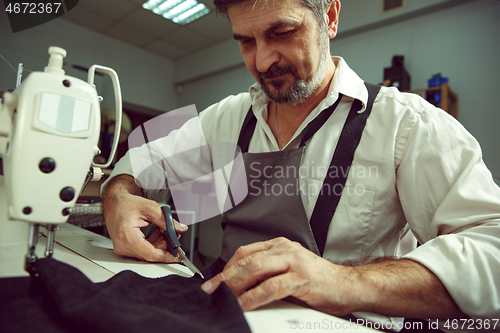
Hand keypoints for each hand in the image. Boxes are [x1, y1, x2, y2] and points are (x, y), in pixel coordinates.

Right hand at [102, 175, 187, 261]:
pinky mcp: (124, 248)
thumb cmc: (127, 204)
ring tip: (163, 231)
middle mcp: (122, 245)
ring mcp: (122, 248)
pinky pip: (142, 251)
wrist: (114, 203)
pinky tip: (156, 234)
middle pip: (149, 254)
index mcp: (127, 236)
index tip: (176, 256)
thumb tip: (179, 229)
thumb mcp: (150, 208)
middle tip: (173, 236)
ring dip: (158, 245)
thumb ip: (166, 220)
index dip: (165, 256)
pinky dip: (151, 244)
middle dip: (164, 247)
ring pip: (146, 254)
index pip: (149, 253)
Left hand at [200, 237, 357, 314]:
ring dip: (236, 285)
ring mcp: (294, 262)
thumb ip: (269, 272)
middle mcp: (285, 249)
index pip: (246, 251)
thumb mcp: (290, 269)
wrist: (348, 285)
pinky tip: (244, 304)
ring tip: (224, 296)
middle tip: (211, 289)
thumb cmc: (319, 280)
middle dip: (226, 276)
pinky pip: (271, 287)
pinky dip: (254, 297)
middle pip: (247, 260)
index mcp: (280, 245)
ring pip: (256, 269)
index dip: (227, 267)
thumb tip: (241, 285)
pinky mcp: (301, 278)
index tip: (216, 280)